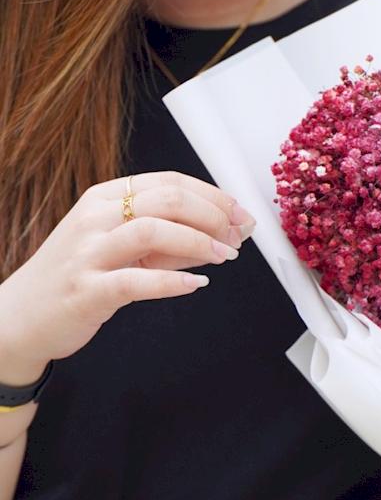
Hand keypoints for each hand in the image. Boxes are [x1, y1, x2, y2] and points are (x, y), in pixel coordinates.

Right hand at [0, 171, 255, 374]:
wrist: (19, 317)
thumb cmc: (78, 276)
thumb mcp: (122, 247)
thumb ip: (169, 238)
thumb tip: (224, 233)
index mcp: (104, 196)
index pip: (169, 182)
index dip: (213, 195)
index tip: (240, 213)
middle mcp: (95, 217)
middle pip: (167, 199)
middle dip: (213, 215)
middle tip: (238, 235)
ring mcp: (88, 253)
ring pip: (152, 230)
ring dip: (198, 242)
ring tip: (224, 256)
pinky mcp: (86, 290)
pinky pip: (135, 281)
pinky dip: (172, 281)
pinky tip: (196, 284)